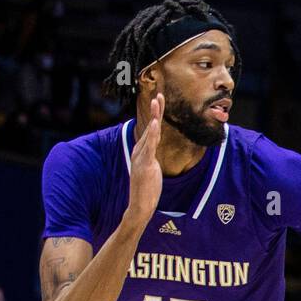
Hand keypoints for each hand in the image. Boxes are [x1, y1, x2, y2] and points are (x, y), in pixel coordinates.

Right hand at [126, 93, 163, 226]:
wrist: (140, 205)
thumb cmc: (147, 190)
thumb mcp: (151, 170)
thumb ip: (151, 160)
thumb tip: (154, 154)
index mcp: (143, 152)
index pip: (152, 130)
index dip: (156, 115)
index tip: (160, 101)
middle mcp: (140, 151)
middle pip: (151, 127)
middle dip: (156, 110)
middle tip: (159, 94)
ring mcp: (141, 157)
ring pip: (150, 133)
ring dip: (154, 116)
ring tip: (156, 101)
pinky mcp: (144, 164)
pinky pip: (149, 146)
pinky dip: (152, 134)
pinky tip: (156, 123)